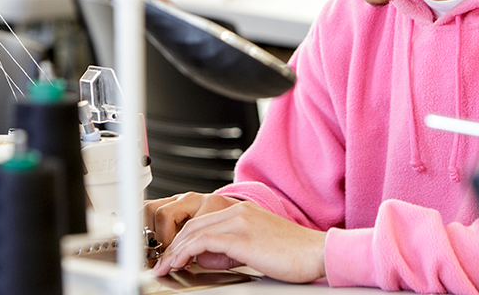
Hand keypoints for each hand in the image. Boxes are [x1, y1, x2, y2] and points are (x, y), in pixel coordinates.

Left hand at [150, 198, 326, 283]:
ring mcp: (239, 221)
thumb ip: (230, 248)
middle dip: (172, 245)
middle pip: (193, 224)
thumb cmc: (292, 255)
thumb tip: (206, 257)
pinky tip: (179, 263)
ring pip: (194, 231)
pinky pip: (203, 241)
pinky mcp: (241, 236)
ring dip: (175, 250)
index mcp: (242, 211)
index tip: (171, 254)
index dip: (182, 238)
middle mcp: (238, 211)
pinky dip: (186, 252)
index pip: (202, 220)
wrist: (316, 253)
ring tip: (165, 266)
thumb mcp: (255, 247)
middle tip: (161, 263)